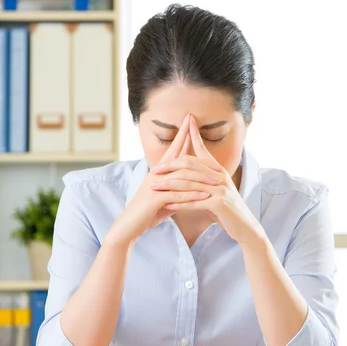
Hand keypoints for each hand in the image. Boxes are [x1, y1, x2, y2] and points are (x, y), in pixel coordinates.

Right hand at [105, 115, 222, 245]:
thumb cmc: (148, 211)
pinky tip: (205, 195)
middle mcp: (156, 175)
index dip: (181, 134)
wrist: (129, 226)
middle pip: (176, 156)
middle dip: (187, 140)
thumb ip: (177, 186)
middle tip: (196, 125)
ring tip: (217, 177)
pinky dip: (192, 196)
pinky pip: (177, 196)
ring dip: (200, 176)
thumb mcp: (165, 195)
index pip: (173, 149)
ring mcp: (155, 186)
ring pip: (181, 178)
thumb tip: (191, 182)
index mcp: (159, 172)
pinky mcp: (154, 200)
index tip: (189, 119)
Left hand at [150, 116, 265, 245]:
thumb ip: (205, 180)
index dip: (194, 136)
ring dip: (169, 185)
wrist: (245, 226)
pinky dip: (179, 203)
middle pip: (191, 165)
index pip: (202, 150)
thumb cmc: (228, 209)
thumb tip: (189, 172)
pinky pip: (194, 202)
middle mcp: (220, 177)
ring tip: (154, 187)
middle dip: (170, 166)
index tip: (186, 122)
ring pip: (189, 183)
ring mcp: (220, 190)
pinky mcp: (219, 204)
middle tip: (154, 169)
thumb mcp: (217, 190)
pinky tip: (167, 204)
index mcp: (218, 171)